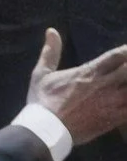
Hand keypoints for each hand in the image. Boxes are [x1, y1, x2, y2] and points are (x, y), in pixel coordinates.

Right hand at [27, 29, 126, 144]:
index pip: (117, 55)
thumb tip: (51, 30)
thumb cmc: (43, 100)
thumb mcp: (41, 73)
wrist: (46, 130)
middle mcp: (105, 85)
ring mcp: (113, 102)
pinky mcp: (115, 118)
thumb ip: (50, 52)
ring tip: (126, 84)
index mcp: (89, 72)